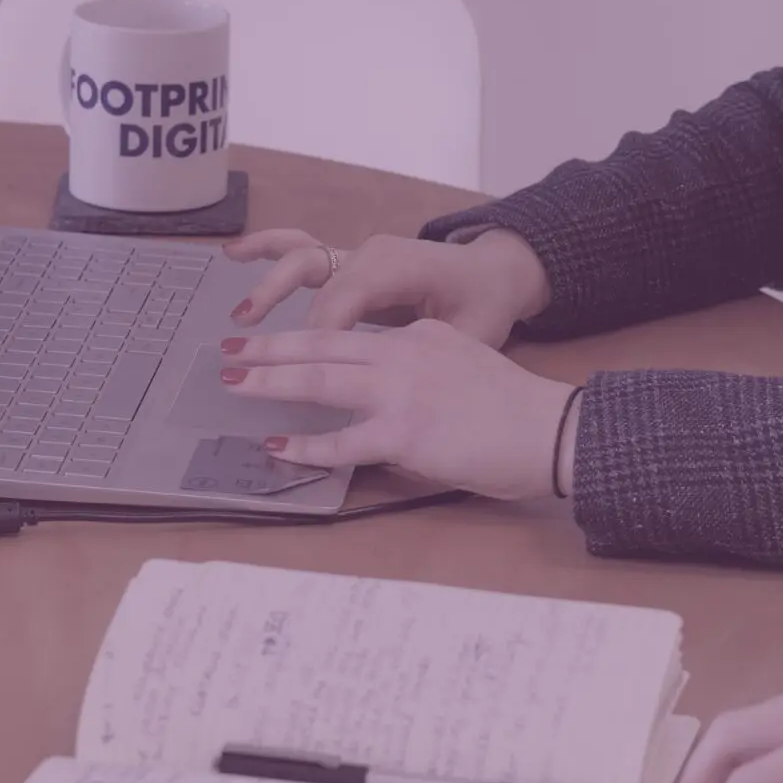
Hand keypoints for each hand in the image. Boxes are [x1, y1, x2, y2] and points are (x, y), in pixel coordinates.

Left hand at [220, 320, 579, 500]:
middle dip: (272, 348)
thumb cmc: (517, 411)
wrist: (550, 429)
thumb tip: (393, 397)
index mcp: (421, 336)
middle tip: (232, 351)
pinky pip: (342, 440)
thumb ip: (427, 369)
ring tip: (236, 383)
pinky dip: (306, 445)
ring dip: (272, 381)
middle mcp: (406, 354)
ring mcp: (402, 392)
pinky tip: (279, 447)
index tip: (280, 345)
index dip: (310, 340)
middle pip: (324, 344)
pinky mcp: (404, 433)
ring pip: (322, 380)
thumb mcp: (467, 365)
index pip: (356, 336)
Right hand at [223, 227, 551, 347]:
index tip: (298, 374)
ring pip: (302, 258)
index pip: (346, 302)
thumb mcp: (471, 334)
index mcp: (400, 268)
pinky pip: (303, 249)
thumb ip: (434, 356)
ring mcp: (359, 253)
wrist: (497, 271)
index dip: (321, 337)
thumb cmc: (487, 305)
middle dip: (280, 312)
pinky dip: (268, 249)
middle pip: (317, 283)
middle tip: (247, 348)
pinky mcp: (351, 260)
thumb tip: (399, 392)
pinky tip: (233, 254)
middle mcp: (373, 255)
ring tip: (240, 313)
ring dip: (267, 282)